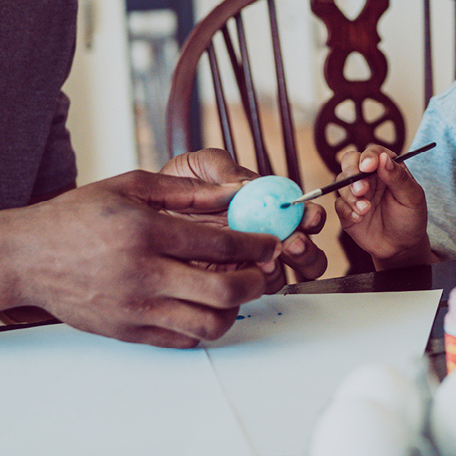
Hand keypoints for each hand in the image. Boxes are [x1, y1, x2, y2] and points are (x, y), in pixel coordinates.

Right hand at [6, 169, 285, 346]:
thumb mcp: (129, 186)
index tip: (269, 242)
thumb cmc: (74, 218)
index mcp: (146, 232)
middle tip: (262, 271)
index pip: (222, 246)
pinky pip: (183, 341)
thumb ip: (185, 191)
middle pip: (224, 292)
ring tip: (234, 291)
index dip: (257, 245)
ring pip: (208, 325)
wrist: (25, 257)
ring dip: (234, 310)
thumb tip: (233, 192)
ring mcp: (135, 309)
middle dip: (257, 282)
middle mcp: (143, 274)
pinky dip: (204, 327)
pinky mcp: (128, 332)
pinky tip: (204, 306)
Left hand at [159, 149, 328, 286]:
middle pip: (304, 252)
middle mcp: (263, 235)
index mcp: (266, 205)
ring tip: (267, 259)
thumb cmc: (175, 186)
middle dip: (306, 250)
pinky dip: (253, 284)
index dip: (311, 216)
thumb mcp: (197, 165)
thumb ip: (221, 167)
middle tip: (293, 243)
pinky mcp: (227, 281)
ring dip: (284, 269)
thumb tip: (245, 184)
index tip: (308, 217)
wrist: (144, 214)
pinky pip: (250, 290)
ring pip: (283, 276)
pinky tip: (243, 272)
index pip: (301, 214)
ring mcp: (247, 261)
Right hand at [334, 146, 432, 267]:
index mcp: (386, 169)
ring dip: (350, 195)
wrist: (402, 247)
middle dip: (352, 172)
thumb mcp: (412, 198)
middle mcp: (369, 177)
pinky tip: (360, 219)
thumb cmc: (410, 218)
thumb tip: (383, 158)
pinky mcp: (347, 210)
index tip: (369, 166)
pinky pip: (339, 204)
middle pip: (350, 161)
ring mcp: (356, 193)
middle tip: (362, 190)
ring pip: (341, 182)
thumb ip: (399, 177)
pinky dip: (347, 210)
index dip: (369, 156)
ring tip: (365, 210)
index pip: (373, 153)